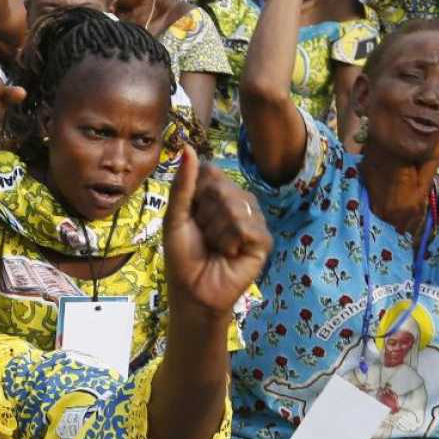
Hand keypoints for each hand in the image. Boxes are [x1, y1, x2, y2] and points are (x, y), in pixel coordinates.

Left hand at [161, 146, 270, 316]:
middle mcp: (238, 202)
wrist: (192, 291)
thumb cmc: (182, 255)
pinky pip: (245, 226)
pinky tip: (229, 254)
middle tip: (203, 236)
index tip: (190, 215)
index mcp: (217, 194)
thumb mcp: (176, 217)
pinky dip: (229, 242)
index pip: (209, 171)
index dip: (194, 193)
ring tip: (215, 246)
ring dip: (215, 231)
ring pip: (233, 206)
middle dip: (203, 215)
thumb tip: (187, 148)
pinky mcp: (263, 240)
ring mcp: (253, 219)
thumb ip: (183, 185)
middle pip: (220, 188)